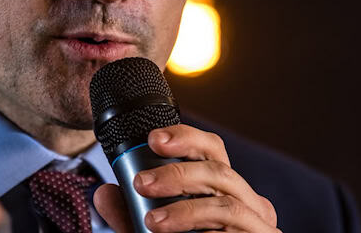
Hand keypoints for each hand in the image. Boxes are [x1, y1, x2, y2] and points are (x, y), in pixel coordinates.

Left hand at [94, 124, 278, 231]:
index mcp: (225, 190)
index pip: (212, 150)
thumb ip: (130, 218)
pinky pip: (234, 232)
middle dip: (177, 172)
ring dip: (186, 209)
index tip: (152, 139)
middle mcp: (248, 202)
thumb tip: (102, 193)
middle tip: (141, 183)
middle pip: (219, 171)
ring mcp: (258, 225)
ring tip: (153, 220)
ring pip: (225, 204)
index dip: (185, 137)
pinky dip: (204, 231)